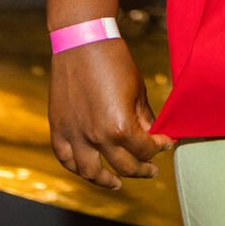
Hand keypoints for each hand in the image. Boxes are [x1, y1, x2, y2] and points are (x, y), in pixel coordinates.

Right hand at [48, 40, 172, 189]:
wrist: (82, 42)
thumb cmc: (114, 61)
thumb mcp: (138, 90)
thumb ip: (144, 118)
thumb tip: (151, 135)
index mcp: (119, 127)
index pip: (144, 149)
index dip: (159, 148)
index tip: (166, 144)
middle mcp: (96, 137)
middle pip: (123, 166)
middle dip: (142, 168)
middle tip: (152, 169)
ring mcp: (74, 135)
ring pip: (90, 172)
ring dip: (106, 181)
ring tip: (118, 183)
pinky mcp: (58, 128)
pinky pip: (65, 158)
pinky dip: (76, 168)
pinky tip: (88, 170)